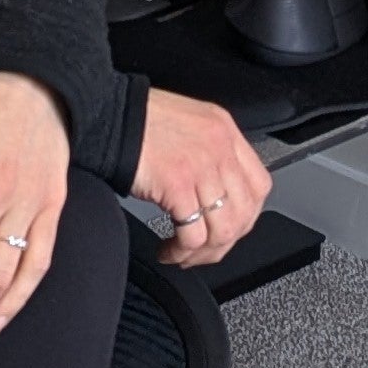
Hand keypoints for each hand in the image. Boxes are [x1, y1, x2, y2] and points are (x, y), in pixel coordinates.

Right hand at [131, 88, 271, 266]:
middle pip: (245, 213)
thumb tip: (214, 193)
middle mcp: (220, 147)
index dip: (246, 215)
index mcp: (224, 131)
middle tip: (203, 252)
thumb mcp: (189, 123)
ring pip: (223, 229)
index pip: (259, 184)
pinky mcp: (178, 184)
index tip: (228, 228)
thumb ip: (208, 151)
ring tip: (182, 254)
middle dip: (225, 242)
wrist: (108, 113)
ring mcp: (202, 166)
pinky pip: (193, 234)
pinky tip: (167, 250)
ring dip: (203, 253)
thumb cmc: (139, 120)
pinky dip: (182, 251)